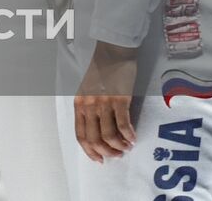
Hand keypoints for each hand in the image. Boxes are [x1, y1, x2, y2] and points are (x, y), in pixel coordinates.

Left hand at [73, 41, 138, 161]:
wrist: (112, 52)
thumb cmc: (101, 71)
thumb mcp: (87, 91)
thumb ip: (90, 109)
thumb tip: (99, 132)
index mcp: (78, 104)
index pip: (80, 135)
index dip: (90, 151)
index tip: (99, 159)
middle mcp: (88, 105)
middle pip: (94, 139)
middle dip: (107, 152)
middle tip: (117, 155)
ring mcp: (103, 102)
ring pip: (109, 135)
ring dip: (119, 146)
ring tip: (126, 147)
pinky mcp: (119, 99)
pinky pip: (123, 125)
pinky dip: (128, 135)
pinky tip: (133, 138)